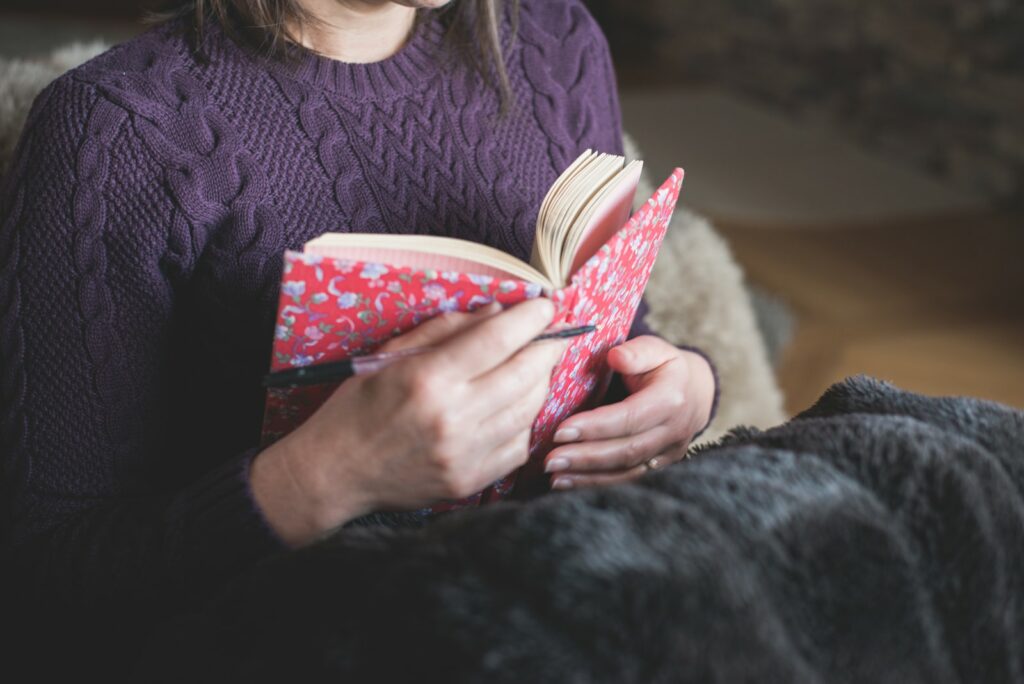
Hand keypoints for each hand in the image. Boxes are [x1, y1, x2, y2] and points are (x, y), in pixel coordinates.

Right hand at [251, 298, 568, 546]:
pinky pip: (519, 445)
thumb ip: (446, 331)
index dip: (530, 319)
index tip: (546, 307)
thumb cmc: (358, 407)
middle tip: (556, 333)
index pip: (497, 339)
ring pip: (529, 410)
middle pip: (524, 374)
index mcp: (428, 379)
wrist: (335, 472)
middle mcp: (452, 418)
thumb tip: (497, 312)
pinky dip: (525, 421)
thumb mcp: (390, 356)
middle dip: (548, 347)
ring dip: (541, 382)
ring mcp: (465, 454)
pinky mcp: (471, 481)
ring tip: (537, 365)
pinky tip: (515, 406)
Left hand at [542, 335, 714, 489]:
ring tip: (554, 476)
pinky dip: (596, 484)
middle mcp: (673, 432)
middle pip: (626, 450)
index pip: (629, 417)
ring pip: (626, 471)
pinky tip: (569, 483)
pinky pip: (627, 480)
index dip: (595, 427)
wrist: (695, 393)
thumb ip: (636, 352)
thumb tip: (615, 357)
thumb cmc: (664, 367)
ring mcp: (669, 454)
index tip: (560, 431)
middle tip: (550, 460)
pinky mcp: (660, 468)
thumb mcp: (655, 349)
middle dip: (585, 457)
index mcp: (671, 399)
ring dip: (588, 476)